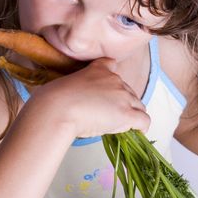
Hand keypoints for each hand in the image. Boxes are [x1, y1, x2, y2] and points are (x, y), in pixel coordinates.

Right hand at [30, 57, 150, 137]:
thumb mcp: (65, 85)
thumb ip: (78, 89)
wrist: (57, 109)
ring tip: (116, 126)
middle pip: (129, 92)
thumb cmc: (54, 101)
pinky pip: (144, 121)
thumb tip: (80, 103)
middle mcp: (114, 79)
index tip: (106, 94)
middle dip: (122, 103)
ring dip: (131, 115)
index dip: (111, 81)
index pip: (112, 65)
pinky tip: (136, 132)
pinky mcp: (126, 114)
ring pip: (138, 106)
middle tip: (107, 117)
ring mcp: (122, 96)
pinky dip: (141, 127)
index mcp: (98, 69)